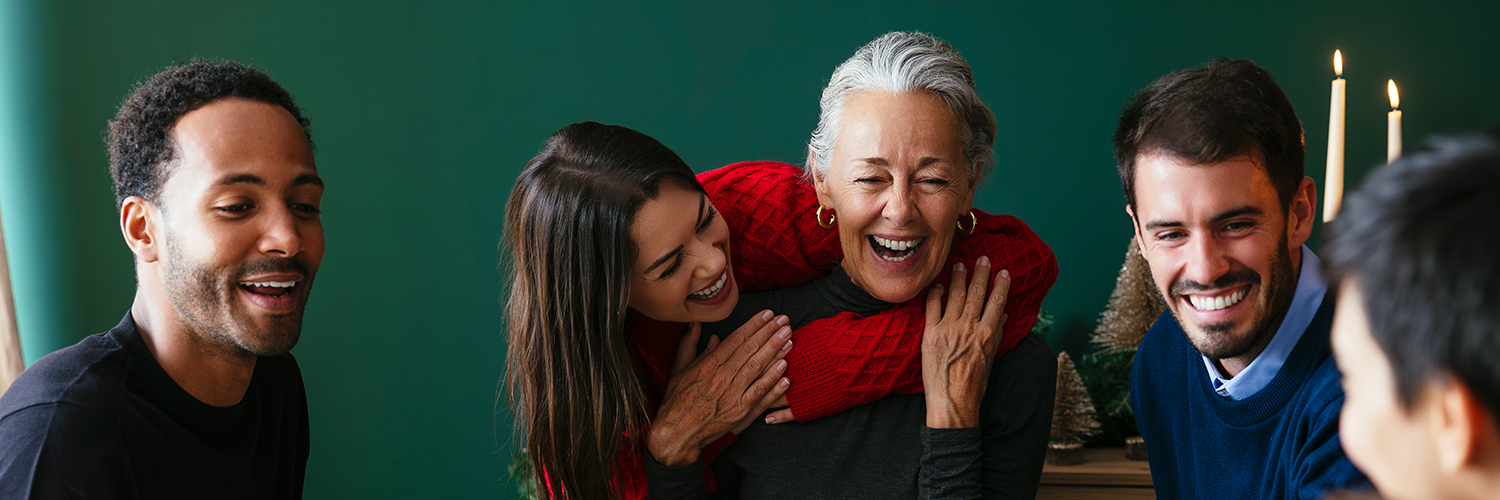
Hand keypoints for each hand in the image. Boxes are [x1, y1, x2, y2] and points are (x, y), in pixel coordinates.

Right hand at [647, 311, 793, 465]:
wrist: (676, 433)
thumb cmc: (676, 401)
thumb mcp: (678, 369)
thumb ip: (689, 345)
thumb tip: (696, 325)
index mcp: (707, 365)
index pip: (736, 339)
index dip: (754, 325)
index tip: (767, 315)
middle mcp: (721, 377)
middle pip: (750, 350)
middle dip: (769, 333)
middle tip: (784, 321)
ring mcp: (731, 395)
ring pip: (757, 368)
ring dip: (775, 351)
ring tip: (788, 338)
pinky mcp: (739, 412)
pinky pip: (759, 394)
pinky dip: (773, 381)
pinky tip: (785, 370)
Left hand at [921, 256, 1009, 428]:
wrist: (952, 402)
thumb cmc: (974, 385)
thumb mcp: (991, 360)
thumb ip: (996, 335)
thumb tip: (1001, 316)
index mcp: (987, 334)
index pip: (997, 301)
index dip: (1001, 284)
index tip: (1003, 271)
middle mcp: (969, 328)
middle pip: (976, 293)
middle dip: (981, 273)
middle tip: (983, 259)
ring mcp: (948, 329)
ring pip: (955, 296)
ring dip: (959, 278)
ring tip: (961, 265)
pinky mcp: (930, 334)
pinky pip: (932, 307)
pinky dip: (936, 293)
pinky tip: (939, 285)